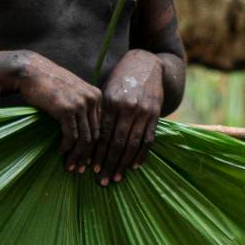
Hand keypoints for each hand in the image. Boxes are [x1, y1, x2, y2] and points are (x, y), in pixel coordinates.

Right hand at [16, 52, 104, 170]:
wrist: (31, 71)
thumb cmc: (48, 84)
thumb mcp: (72, 92)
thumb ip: (82, 108)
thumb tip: (86, 133)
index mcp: (97, 96)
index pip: (102, 127)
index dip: (96, 146)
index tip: (90, 160)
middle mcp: (93, 99)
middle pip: (96, 135)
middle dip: (88, 155)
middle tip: (81, 169)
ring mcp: (81, 104)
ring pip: (85, 138)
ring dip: (77, 155)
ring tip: (70, 166)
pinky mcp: (67, 109)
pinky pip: (71, 135)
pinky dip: (67, 147)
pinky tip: (61, 152)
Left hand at [96, 50, 163, 183]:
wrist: (146, 63)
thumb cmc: (121, 79)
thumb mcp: (107, 91)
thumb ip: (101, 113)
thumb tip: (88, 138)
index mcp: (111, 103)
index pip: (102, 134)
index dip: (97, 154)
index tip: (91, 169)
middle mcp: (128, 108)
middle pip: (116, 143)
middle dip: (109, 164)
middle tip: (102, 180)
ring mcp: (143, 112)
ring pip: (132, 144)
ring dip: (124, 164)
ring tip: (117, 177)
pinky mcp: (155, 114)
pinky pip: (148, 139)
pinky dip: (141, 154)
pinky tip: (134, 166)